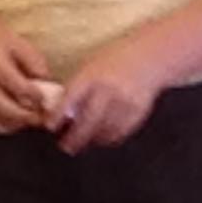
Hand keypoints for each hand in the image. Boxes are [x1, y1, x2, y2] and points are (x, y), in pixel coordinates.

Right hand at [0, 25, 55, 135]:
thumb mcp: (20, 45)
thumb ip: (35, 64)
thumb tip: (50, 85)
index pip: (19, 88)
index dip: (37, 97)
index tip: (50, 99)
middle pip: (6, 108)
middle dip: (29, 116)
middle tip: (44, 116)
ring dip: (19, 123)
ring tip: (33, 118)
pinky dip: (5, 126)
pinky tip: (17, 122)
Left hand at [57, 38, 166, 153]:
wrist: (151, 57)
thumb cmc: (115, 59)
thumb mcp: (91, 65)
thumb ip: (77, 86)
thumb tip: (59, 109)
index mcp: (92, 75)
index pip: (70, 98)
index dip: (58, 115)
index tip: (50, 127)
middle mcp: (109, 89)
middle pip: (88, 120)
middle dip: (75, 137)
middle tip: (65, 146)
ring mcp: (126, 102)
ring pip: (104, 129)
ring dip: (92, 140)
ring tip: (82, 144)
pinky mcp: (139, 111)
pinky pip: (121, 131)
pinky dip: (110, 138)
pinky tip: (102, 139)